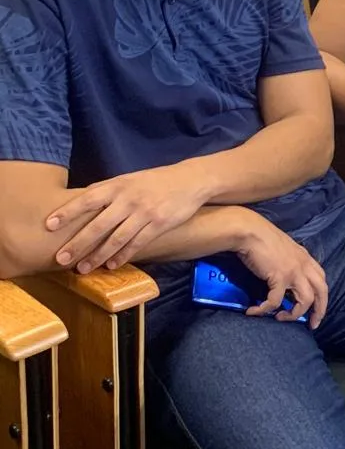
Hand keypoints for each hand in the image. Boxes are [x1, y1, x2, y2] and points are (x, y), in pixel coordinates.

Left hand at [46, 166, 207, 273]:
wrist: (191, 180)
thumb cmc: (155, 180)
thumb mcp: (129, 179)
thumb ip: (107, 190)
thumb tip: (79, 200)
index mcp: (119, 185)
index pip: (88, 199)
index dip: (68, 211)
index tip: (49, 225)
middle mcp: (129, 199)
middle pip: (99, 224)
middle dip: (78, 243)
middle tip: (61, 259)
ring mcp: (145, 212)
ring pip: (116, 238)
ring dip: (98, 256)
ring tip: (82, 268)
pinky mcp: (159, 224)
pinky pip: (137, 243)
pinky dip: (122, 256)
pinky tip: (111, 265)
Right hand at [235, 212, 327, 328]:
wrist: (251, 232)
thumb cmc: (263, 240)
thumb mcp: (285, 251)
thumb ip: (291, 264)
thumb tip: (287, 283)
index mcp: (307, 259)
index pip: (322, 280)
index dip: (322, 298)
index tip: (316, 312)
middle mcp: (304, 265)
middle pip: (322, 292)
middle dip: (319, 311)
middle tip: (312, 325)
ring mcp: (294, 271)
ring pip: (305, 300)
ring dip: (293, 314)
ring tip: (279, 318)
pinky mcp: (279, 277)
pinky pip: (275, 301)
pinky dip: (264, 310)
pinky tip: (253, 311)